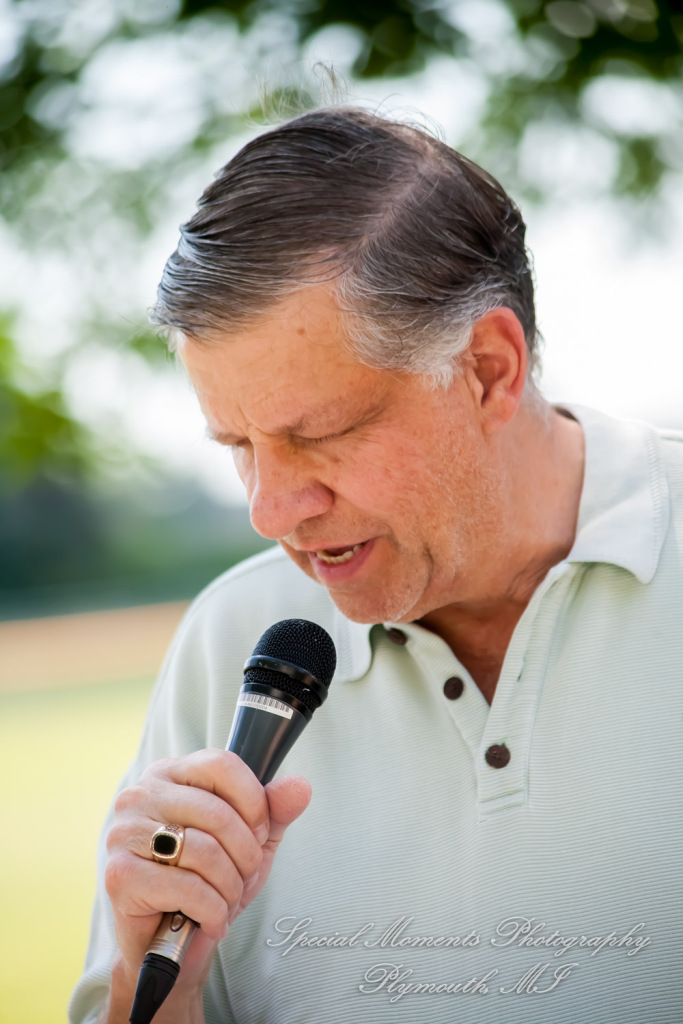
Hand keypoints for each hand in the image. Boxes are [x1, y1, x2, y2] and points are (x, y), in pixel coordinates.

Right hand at [102, 749, 310, 1020]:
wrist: (169, 944)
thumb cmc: (208, 881)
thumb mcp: (251, 841)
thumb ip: (275, 810)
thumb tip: (300, 786)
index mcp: (170, 774)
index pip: (222, 765)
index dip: (253, 802)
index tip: (257, 833)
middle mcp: (141, 794)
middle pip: (218, 814)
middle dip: (245, 856)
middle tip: (242, 877)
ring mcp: (125, 833)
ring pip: (206, 852)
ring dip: (230, 887)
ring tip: (226, 901)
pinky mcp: (120, 875)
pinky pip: (188, 888)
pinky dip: (213, 911)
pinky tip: (211, 921)